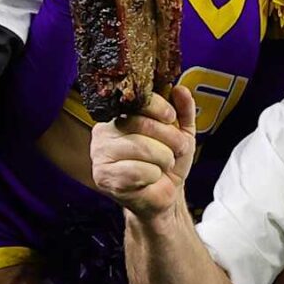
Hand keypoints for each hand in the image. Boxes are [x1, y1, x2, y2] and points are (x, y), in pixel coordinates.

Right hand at [91, 91, 196, 216]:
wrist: (165, 194)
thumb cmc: (168, 161)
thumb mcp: (182, 132)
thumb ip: (183, 110)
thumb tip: (180, 89)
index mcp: (118, 116)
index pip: (136, 102)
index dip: (158, 107)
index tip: (171, 118)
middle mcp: (103, 132)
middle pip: (141, 125)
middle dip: (169, 138)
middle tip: (177, 149)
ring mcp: (100, 154)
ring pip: (142, 147)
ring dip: (164, 159)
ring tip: (164, 165)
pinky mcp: (104, 176)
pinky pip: (139, 170)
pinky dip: (154, 176)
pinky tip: (150, 178)